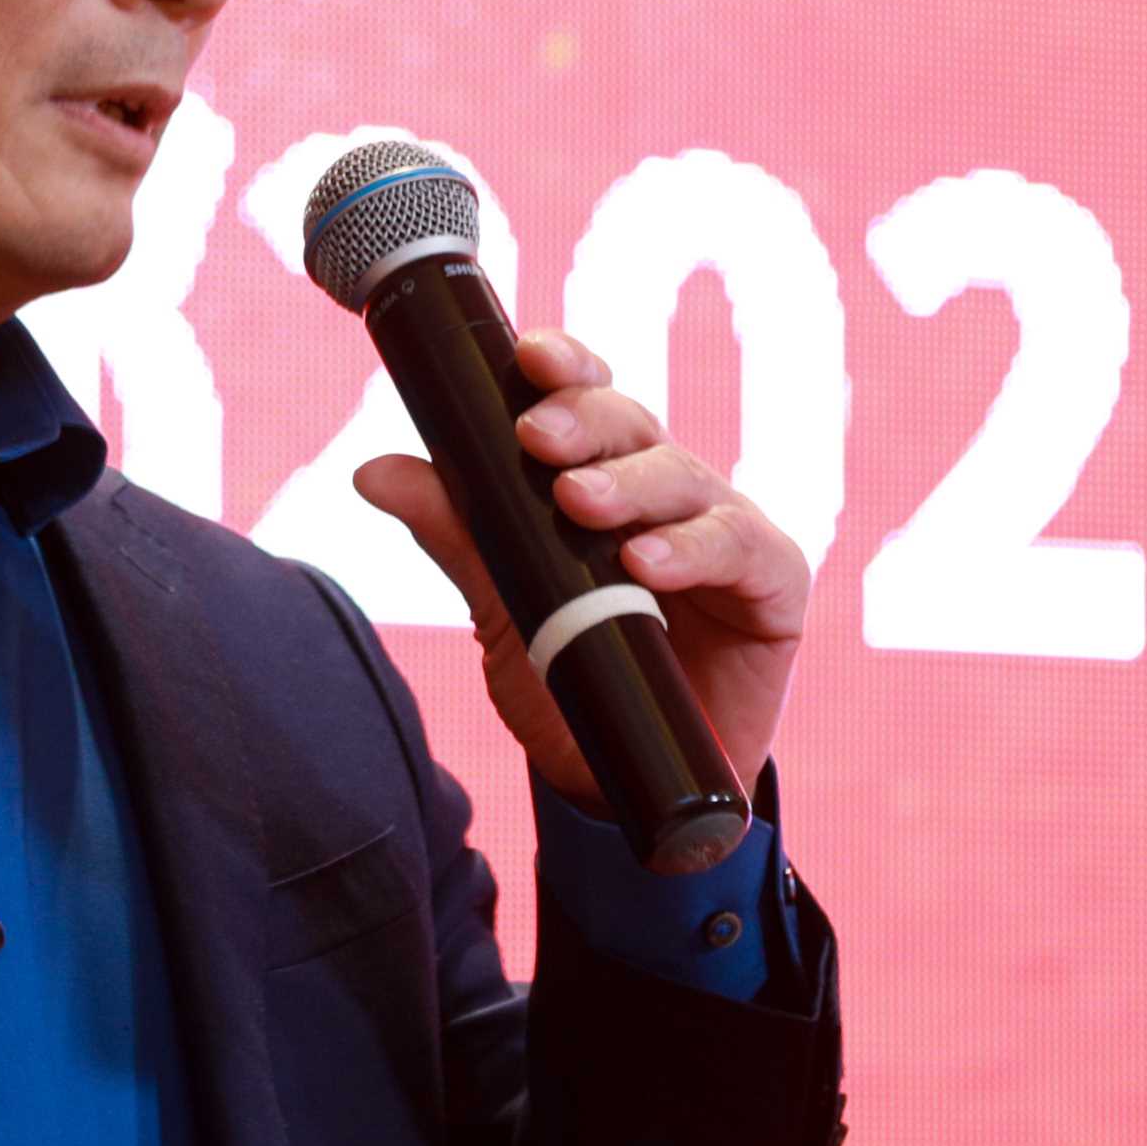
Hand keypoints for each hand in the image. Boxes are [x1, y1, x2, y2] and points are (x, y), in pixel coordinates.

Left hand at [353, 327, 809, 806]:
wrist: (624, 788)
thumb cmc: (575, 684)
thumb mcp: (503, 609)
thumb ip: (458, 536)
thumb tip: (373, 471)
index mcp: (611, 480)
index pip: (592, 403)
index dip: (568, 368)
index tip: (527, 357)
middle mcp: (671, 494)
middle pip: (636, 427)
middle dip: (585, 421)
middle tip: (536, 437)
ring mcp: (725, 534)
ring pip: (683, 479)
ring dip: (629, 486)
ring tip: (579, 503)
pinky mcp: (773, 586)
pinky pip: (741, 548)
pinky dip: (694, 549)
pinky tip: (650, 561)